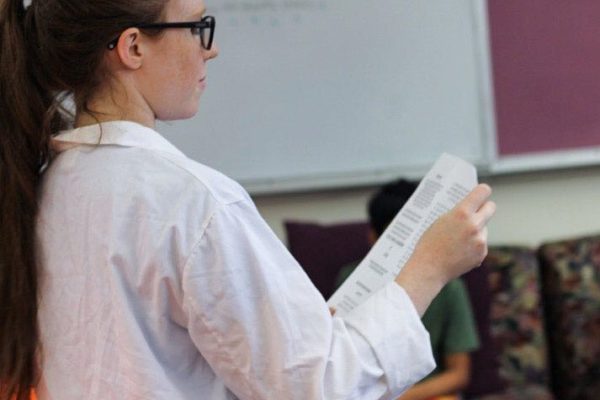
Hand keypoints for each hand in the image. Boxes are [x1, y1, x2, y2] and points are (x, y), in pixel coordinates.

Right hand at [395, 184, 494, 313]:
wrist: (429, 268)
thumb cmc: (429, 243)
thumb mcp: (440, 220)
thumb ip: (458, 213)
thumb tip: (471, 207)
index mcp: (461, 213)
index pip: (482, 192)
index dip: (482, 191)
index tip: (480, 193)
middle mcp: (474, 224)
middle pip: (490, 207)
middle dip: (485, 207)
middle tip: (478, 210)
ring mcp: (480, 240)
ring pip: (484, 227)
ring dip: (475, 230)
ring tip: (457, 240)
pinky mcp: (482, 253)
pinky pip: (481, 243)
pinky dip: (473, 245)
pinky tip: (459, 251)